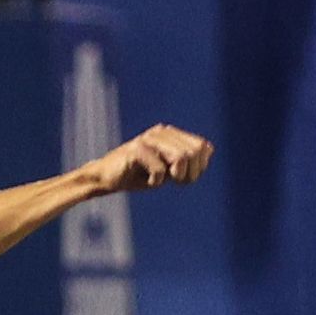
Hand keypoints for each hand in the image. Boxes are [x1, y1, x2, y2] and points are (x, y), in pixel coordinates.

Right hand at [85, 124, 214, 193]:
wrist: (106, 177)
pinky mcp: (136, 150)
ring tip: (163, 180)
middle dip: (189, 173)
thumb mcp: (168, 169)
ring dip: (175, 176)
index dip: (199, 167)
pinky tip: (148, 182)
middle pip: (194, 152)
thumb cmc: (139, 174)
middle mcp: (161, 132)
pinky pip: (159, 169)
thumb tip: (208, 149)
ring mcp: (148, 139)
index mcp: (171, 134)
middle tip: (174, 181)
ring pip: (180, 157)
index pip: (202, 147)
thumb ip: (187, 161)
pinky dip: (156, 181)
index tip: (183, 179)